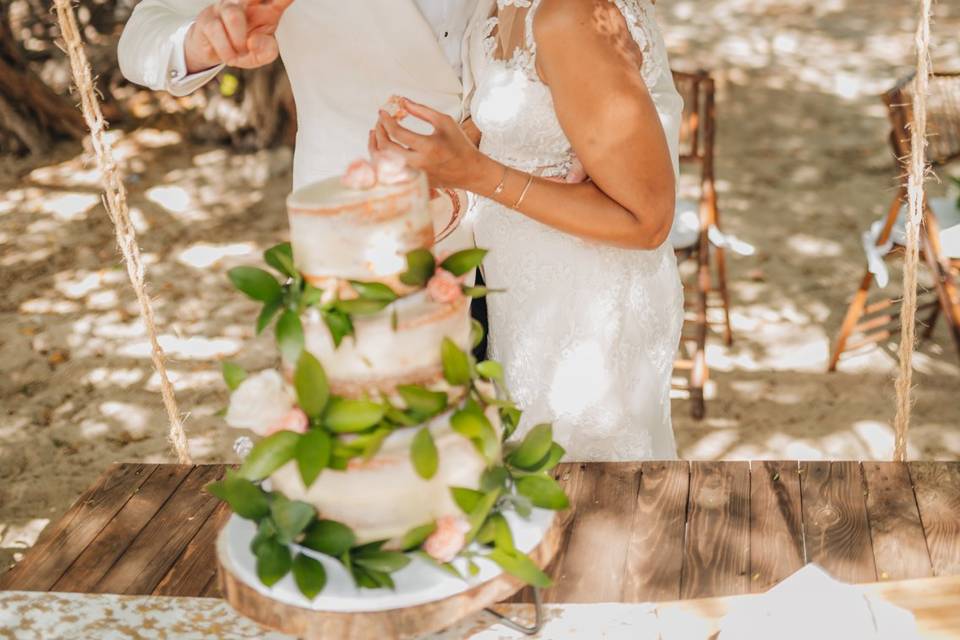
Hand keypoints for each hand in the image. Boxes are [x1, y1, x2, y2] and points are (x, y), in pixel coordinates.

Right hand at [184, 0, 293, 72]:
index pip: (280, 0)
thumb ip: (267, 51)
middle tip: (268, 7)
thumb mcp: (261, 56)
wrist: (213, 52)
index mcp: (267, 10)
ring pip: (234, 16)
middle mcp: (246, 4)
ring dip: (238, 41)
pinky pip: (217, 30)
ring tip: (240, 52)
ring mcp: (225, 7)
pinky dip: (226, 50)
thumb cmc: (243, 47)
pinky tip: (229, 55)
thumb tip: (253, 41)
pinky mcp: (208, 17)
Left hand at [371, 98, 497, 192]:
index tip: (383, 112)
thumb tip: (402, 101)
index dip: (386, 120)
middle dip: (378, 131)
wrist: (469, 171)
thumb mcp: (444, 121)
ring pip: (383, 163)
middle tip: (379, 121)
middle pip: (386, 148)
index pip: (397, 133)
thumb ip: (422, 110)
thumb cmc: (459, 144)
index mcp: (428, 147)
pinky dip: (382, 158)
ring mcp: (414, 175)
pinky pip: (389, 171)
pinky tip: (381, 148)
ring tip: (375, 133)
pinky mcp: (413, 182)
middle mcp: (419, 163)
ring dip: (375, 146)